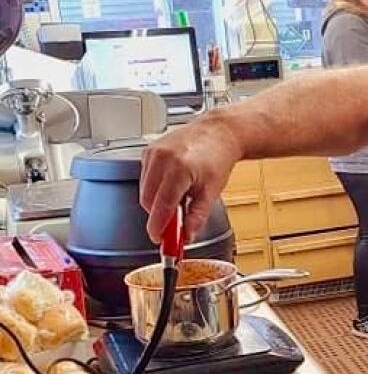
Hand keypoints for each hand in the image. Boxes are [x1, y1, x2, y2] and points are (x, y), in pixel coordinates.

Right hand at [140, 116, 241, 242]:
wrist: (218, 133)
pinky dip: (154, 188)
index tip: (160, 240)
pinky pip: (144, 178)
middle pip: (148, 201)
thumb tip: (186, 235)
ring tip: (178, 198)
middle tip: (174, 224)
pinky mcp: (148, 151)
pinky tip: (171, 185)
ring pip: (144, 191)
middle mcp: (162, 159)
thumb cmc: (217, 157)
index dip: (158, 228)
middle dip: (158, 216)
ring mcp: (153, 153)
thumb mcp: (211, 191)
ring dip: (156, 202)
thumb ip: (197, 216)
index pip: (161, 207)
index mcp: (179, 169)